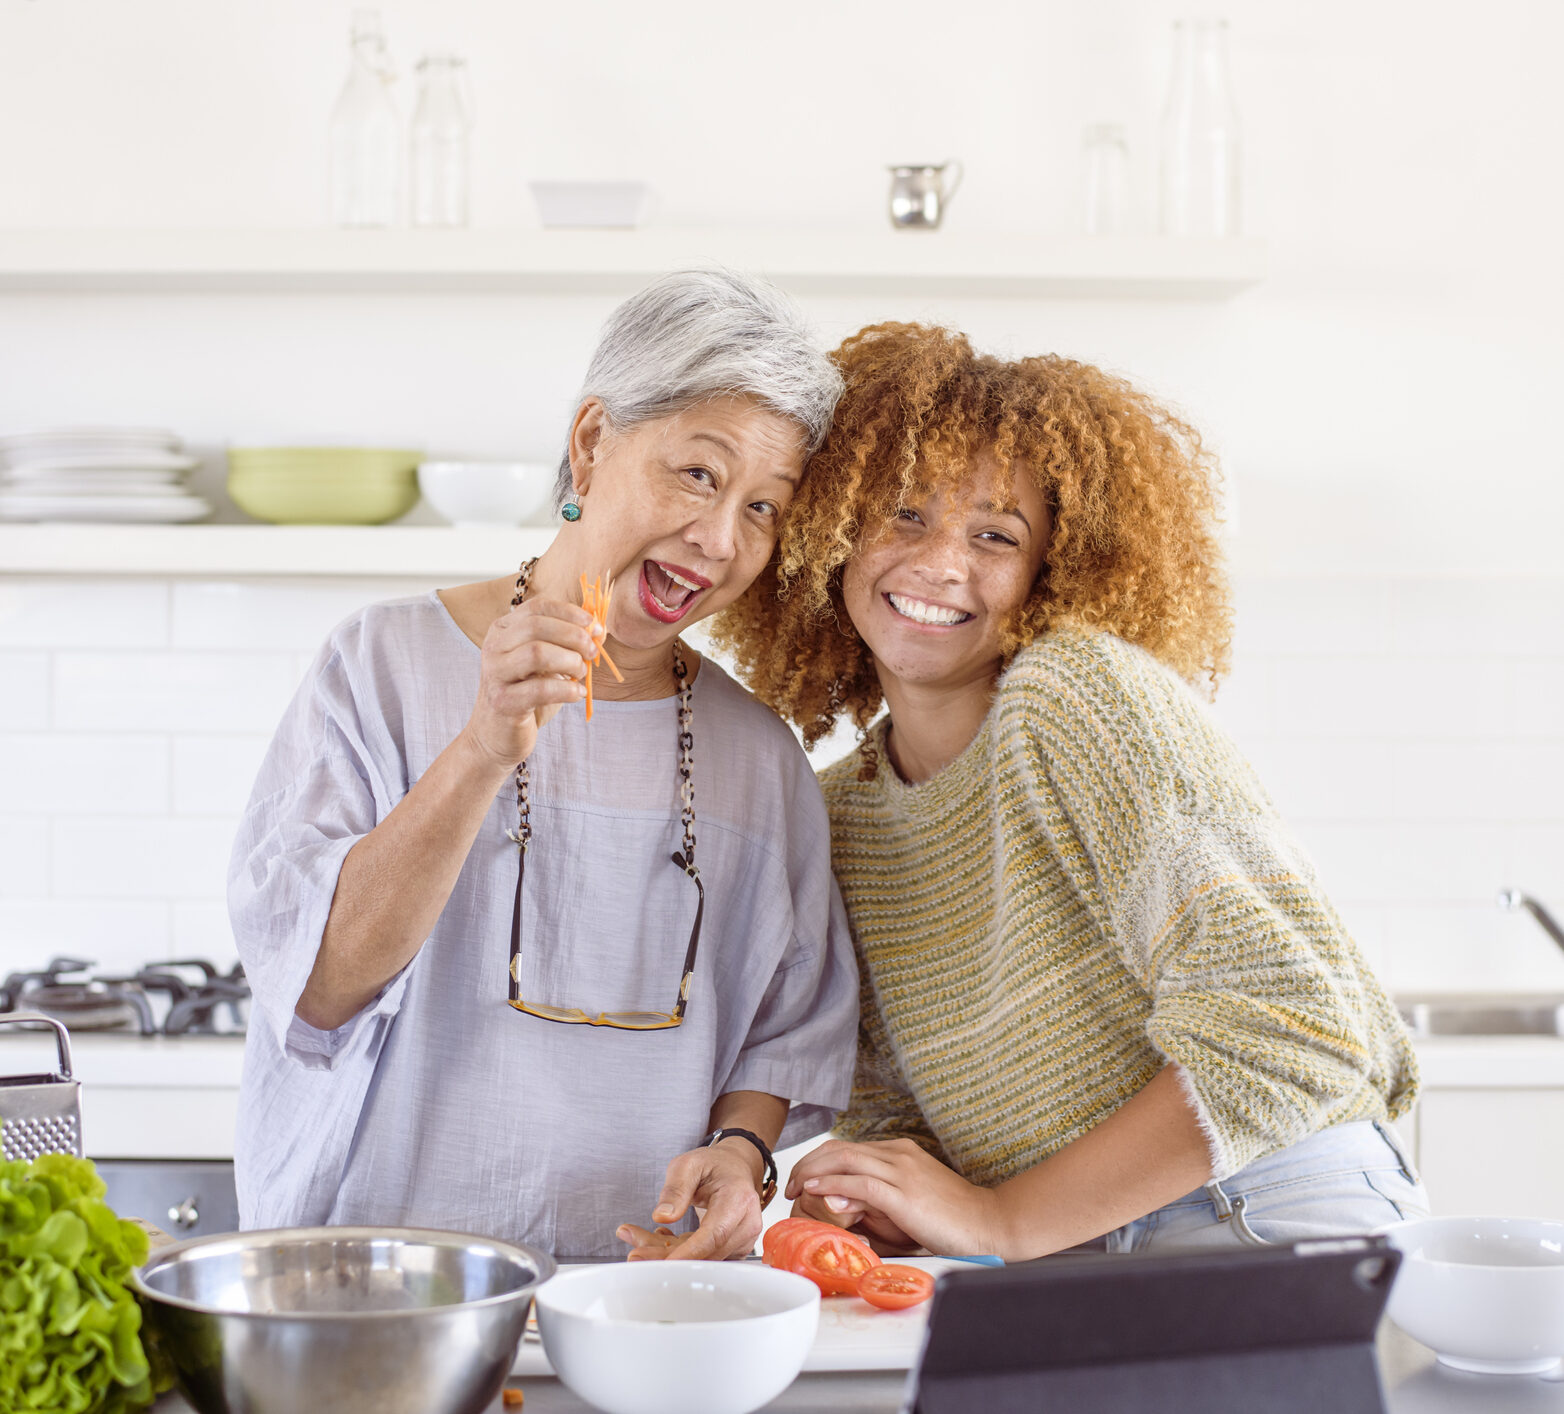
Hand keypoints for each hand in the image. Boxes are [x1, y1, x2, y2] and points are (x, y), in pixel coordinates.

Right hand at [462, 598, 600, 767]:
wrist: (497, 735)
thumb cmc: (526, 694)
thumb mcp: (545, 663)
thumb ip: (566, 643)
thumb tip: (599, 630)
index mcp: (503, 630)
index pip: (538, 607)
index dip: (570, 613)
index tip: (594, 626)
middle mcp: (494, 647)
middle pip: (537, 626)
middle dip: (573, 636)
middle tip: (592, 652)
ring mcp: (495, 674)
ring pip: (536, 652)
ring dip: (569, 661)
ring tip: (581, 674)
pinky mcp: (503, 702)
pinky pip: (540, 689)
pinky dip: (566, 690)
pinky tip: (577, 694)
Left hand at [616, 1140, 763, 1261]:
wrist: (733, 1168)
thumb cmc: (713, 1165)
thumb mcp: (688, 1165)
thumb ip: (675, 1189)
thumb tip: (662, 1216)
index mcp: (738, 1199)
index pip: (714, 1235)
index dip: (689, 1253)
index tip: (664, 1263)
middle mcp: (746, 1223)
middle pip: (705, 1253)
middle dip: (667, 1255)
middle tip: (635, 1252)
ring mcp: (742, 1239)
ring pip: (701, 1259)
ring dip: (667, 1253)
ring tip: (638, 1239)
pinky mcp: (733, 1249)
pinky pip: (702, 1257)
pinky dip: (677, 1252)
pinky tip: (657, 1239)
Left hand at [784, 1138, 1005, 1258]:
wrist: (989, 1223)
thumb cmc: (951, 1219)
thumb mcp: (909, 1202)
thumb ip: (877, 1199)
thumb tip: (840, 1203)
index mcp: (899, 1153)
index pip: (847, 1147)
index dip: (818, 1161)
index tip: (802, 1181)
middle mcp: (898, 1155)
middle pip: (839, 1148)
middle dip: (809, 1164)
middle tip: (791, 1186)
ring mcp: (902, 1171)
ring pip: (845, 1159)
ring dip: (814, 1173)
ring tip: (796, 1189)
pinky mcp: (905, 1194)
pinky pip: (861, 1183)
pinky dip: (834, 1184)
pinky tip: (817, 1192)